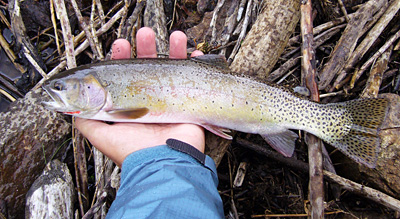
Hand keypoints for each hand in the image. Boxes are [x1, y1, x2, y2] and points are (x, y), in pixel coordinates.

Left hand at [75, 27, 204, 166]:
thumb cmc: (133, 151)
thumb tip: (72, 109)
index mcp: (130, 105)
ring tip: (177, 37)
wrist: (164, 165)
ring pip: (173, 70)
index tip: (121, 46)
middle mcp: (150, 102)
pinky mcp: (189, 106)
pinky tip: (192, 55)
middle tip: (146, 34)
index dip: (122, 59)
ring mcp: (170, 103)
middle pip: (149, 68)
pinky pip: (194, 82)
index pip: (125, 76)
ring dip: (175, 51)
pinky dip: (195, 67)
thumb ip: (86, 121)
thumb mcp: (101, 136)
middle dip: (147, 49)